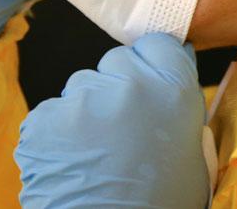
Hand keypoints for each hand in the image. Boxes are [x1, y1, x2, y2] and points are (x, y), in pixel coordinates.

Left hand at [15, 33, 211, 207]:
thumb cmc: (159, 207)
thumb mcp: (192, 156)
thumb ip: (179, 109)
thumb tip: (170, 81)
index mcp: (173, 92)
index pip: (158, 44)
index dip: (151, 63)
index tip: (148, 81)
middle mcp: (128, 85)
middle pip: (116, 63)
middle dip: (117, 88)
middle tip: (121, 130)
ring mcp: (82, 100)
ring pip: (80, 88)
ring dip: (85, 113)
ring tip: (94, 156)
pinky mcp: (44, 120)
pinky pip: (51, 115)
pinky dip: (57, 136)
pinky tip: (71, 165)